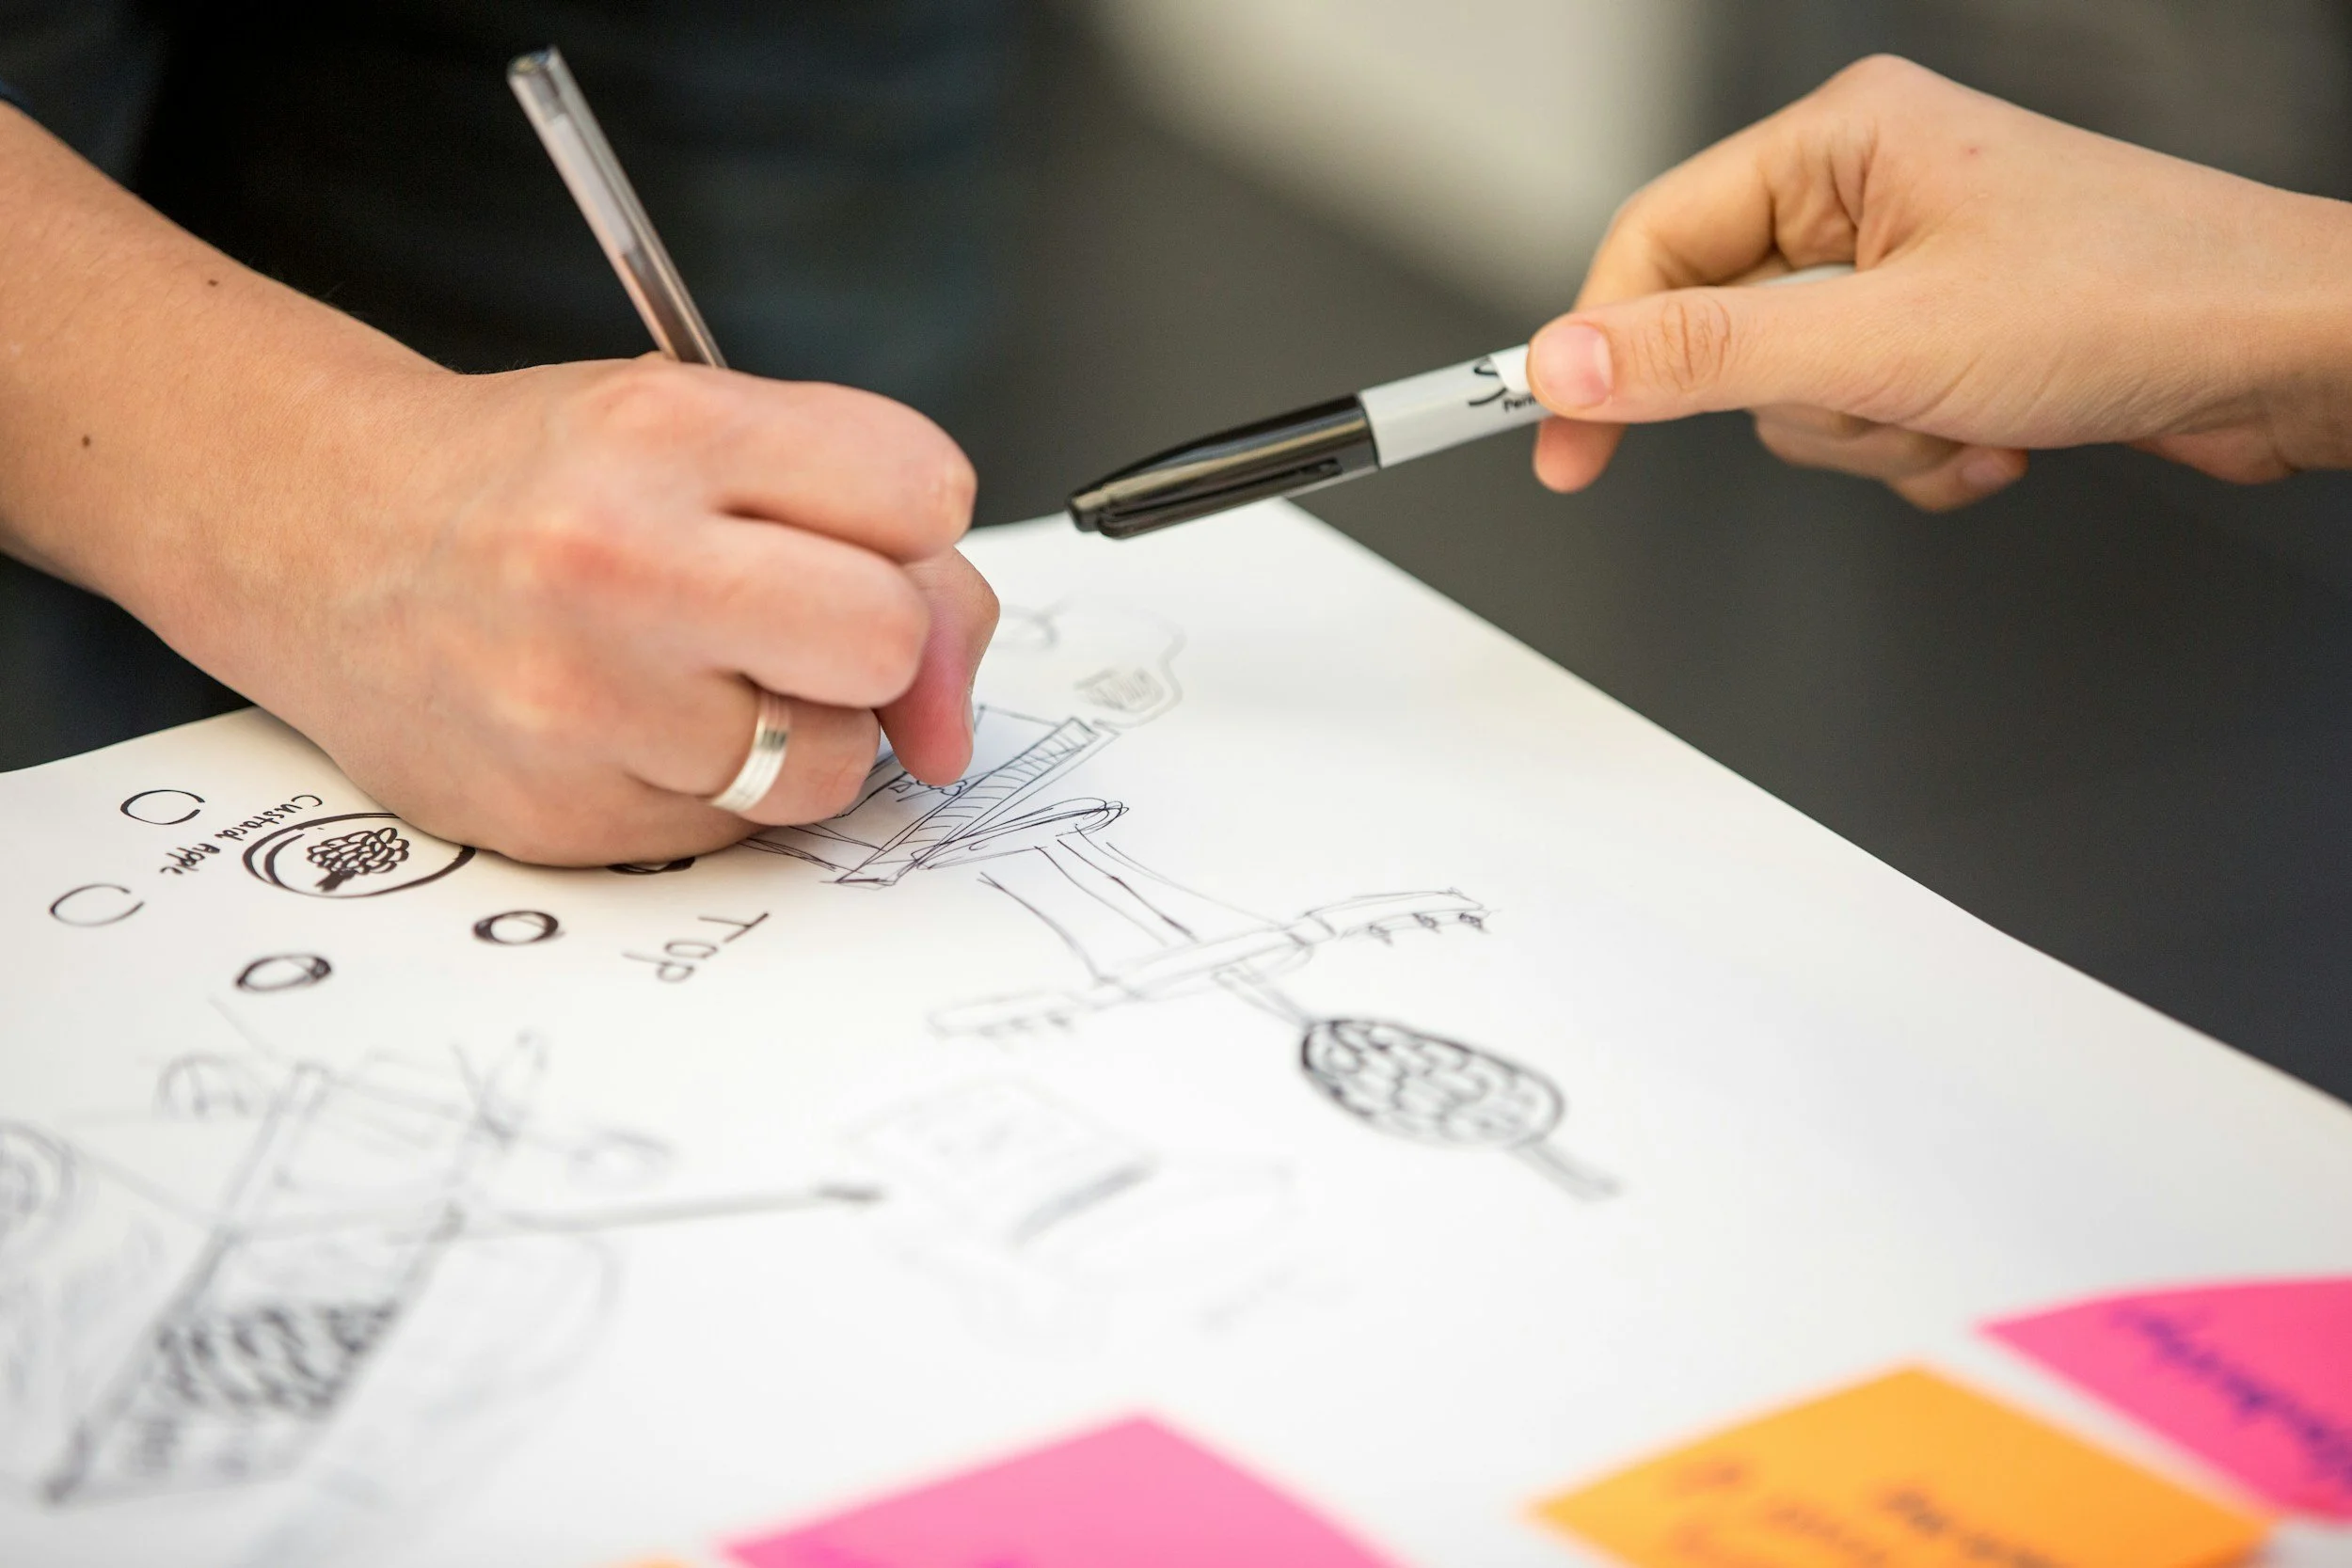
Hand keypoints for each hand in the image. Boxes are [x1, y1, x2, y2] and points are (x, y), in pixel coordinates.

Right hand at [0, 106, 997, 866]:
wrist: (320, 538)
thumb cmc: (534, 481)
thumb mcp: (693, 427)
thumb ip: (863, 523)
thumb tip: (952, 705)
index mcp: (668, 430)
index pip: (925, 493)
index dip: (914, 526)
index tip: (861, 530)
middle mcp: (620, 561)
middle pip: (891, 641)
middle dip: (879, 644)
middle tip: (802, 624)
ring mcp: (584, 702)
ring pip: (833, 764)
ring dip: (807, 734)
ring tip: (708, 676)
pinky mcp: (568, 816)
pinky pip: (745, 831)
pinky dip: (726, 790)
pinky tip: (644, 727)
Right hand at [1526, 55, 2351, 509]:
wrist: (2287, 351)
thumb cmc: (2135, 299)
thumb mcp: (1882, 344)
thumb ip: (1705, 359)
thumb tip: (1567, 360)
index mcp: (1839, 141)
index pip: (1655, 244)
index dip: (1597, 349)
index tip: (1561, 442)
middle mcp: (1868, 190)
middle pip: (1723, 333)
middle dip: (1804, 403)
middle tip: (1873, 404)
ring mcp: (1911, 265)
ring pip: (1795, 394)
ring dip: (1871, 438)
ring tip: (1961, 417)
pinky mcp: (1948, 332)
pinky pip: (1864, 420)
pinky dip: (1917, 453)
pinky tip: (1995, 437)